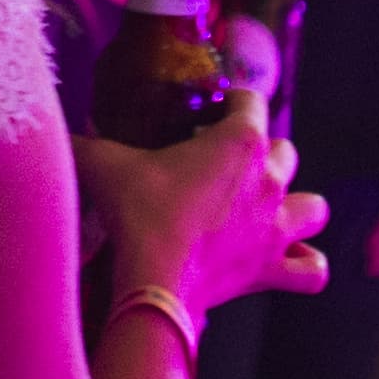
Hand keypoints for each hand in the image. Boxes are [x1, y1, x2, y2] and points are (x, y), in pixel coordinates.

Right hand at [93, 122, 327, 321]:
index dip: (231, 101)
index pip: (252, 100)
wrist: (155, 279)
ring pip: (313, 207)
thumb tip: (65, 134)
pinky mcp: (271, 268)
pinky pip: (311, 270)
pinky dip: (303, 264)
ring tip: (268, 208)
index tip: (207, 112)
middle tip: (223, 164)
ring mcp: (277, 226)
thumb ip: (85, 140)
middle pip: (285, 150)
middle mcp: (270, 180)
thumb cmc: (138, 214)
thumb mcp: (104, 163)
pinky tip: (285, 258)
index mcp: (240, 142)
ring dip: (296, 205)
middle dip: (261, 152)